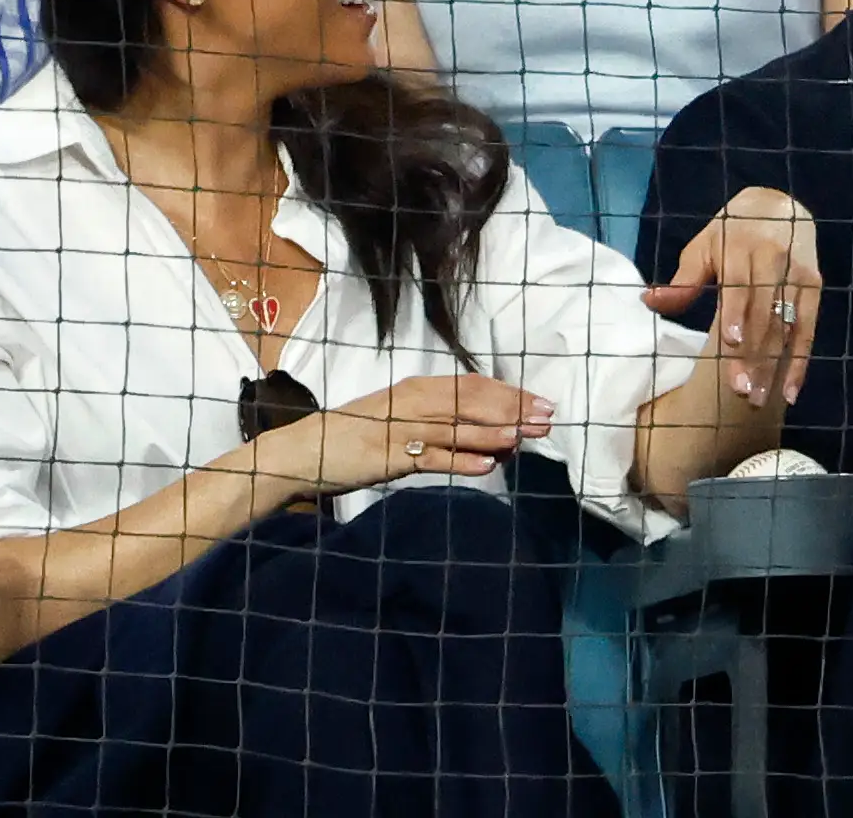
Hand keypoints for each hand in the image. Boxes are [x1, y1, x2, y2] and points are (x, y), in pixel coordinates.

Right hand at [250, 374, 553, 498]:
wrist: (305, 450)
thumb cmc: (354, 436)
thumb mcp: (398, 420)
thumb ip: (439, 425)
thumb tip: (490, 437)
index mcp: (416, 389)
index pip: (472, 387)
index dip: (509, 393)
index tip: (541, 401)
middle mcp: (411, 402)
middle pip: (470, 402)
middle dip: (511, 409)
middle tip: (547, 417)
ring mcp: (400, 428)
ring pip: (456, 427)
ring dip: (494, 431)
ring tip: (526, 437)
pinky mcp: (390, 456)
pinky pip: (431, 457)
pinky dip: (461, 459)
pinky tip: (488, 464)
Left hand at [643, 186, 820, 405]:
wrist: (779, 204)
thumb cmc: (731, 230)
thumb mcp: (703, 245)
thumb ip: (683, 279)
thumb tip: (648, 301)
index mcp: (742, 248)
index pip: (740, 286)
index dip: (736, 314)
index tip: (730, 343)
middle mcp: (775, 261)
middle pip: (764, 313)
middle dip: (753, 354)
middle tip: (740, 391)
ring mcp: (798, 275)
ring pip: (786, 326)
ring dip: (774, 366)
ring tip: (758, 398)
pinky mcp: (815, 287)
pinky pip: (809, 330)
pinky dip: (800, 362)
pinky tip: (789, 391)